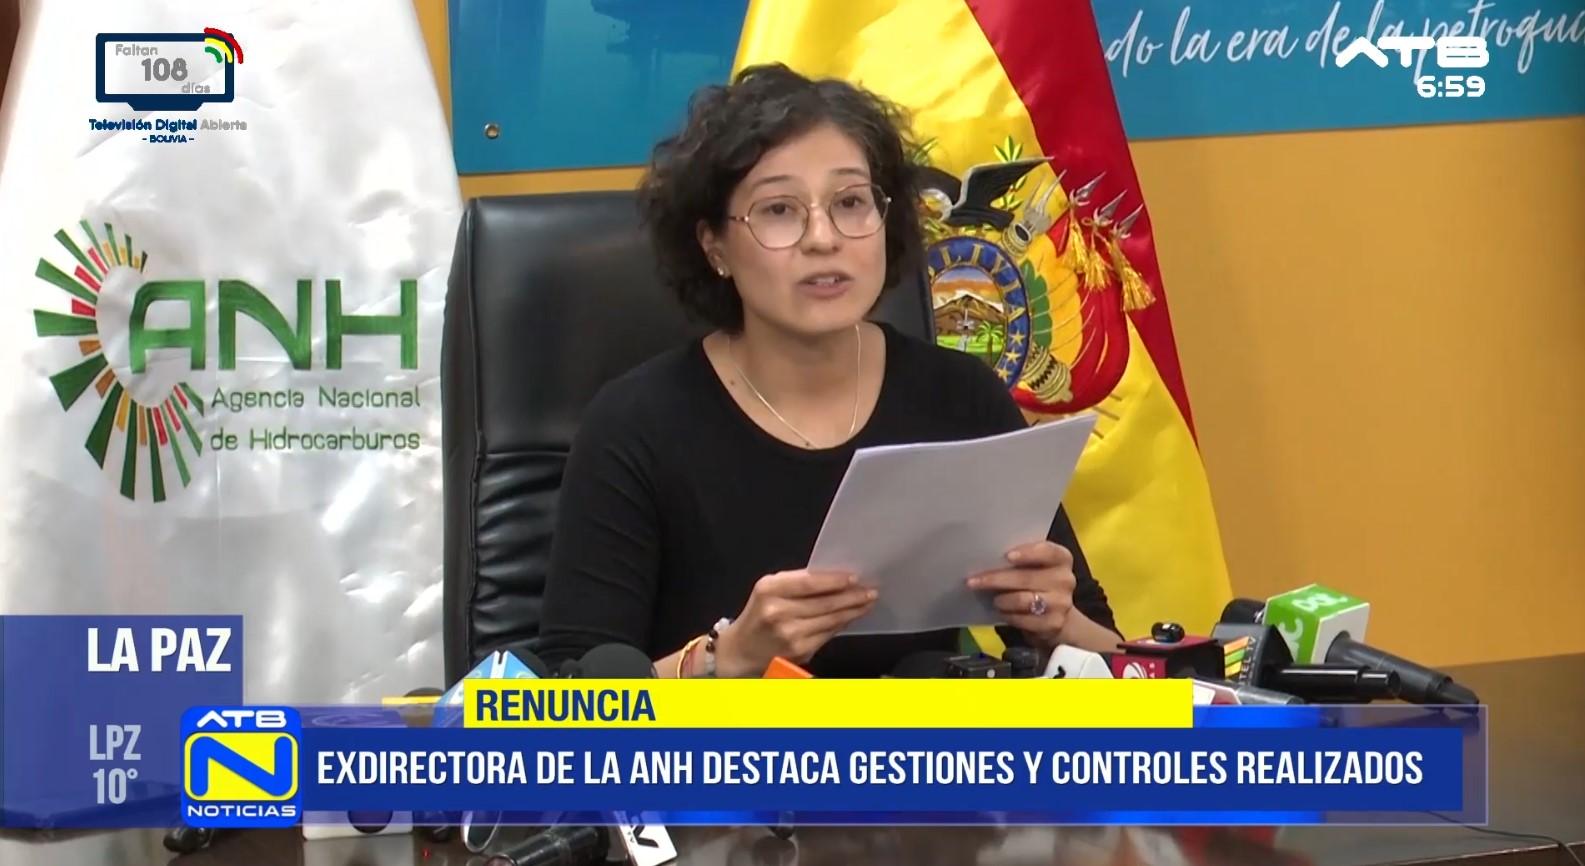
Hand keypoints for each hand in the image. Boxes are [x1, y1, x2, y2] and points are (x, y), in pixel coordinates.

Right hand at [713, 570, 876, 676]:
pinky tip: (851, 618)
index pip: (809, 582)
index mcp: (769, 590)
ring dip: (852, 611)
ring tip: (866, 602)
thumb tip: (836, 580)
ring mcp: (789, 634)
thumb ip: (797, 583)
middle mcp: (778, 612)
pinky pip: (828, 635)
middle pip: (824, 603)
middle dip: (851, 596)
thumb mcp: (769, 590)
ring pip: (830, 620)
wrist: (740, 651)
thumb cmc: (758, 615)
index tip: (854, 578)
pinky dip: (842, 625)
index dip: (834, 580)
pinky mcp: (799, 652)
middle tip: (870, 590)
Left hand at [966, 541, 1075, 647]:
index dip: (1028, 553)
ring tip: (994, 600)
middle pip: (1027, 578)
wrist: (1054, 613)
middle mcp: (1065, 579)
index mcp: (1061, 558)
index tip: (1007, 556)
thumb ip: (1018, 558)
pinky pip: (1024, 620)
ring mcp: (1061, 603)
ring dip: (1002, 600)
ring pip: (1023, 600)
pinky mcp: (1054, 623)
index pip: (1048, 551)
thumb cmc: (1036, 582)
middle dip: (996, 579)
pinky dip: (1009, 616)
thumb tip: (985, 556)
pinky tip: (1001, 612)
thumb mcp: (1033, 566)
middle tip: (972, 581)